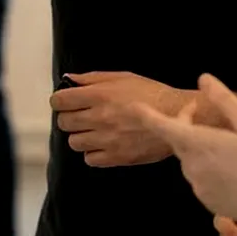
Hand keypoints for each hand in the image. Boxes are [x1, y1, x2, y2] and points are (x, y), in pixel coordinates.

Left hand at [50, 72, 190, 167]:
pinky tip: (104, 143)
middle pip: (64, 122)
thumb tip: (70, 80)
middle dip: (69, 117)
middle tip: (82, 115)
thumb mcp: (123, 77)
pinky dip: (93, 152)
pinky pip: (90, 159)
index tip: (67, 101)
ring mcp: (107, 140)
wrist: (176, 117)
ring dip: (81, 135)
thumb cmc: (152, 94)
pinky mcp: (116, 157)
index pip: (60, 101)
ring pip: (74, 142)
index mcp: (100, 95)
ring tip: (95, 130)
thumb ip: (93, 78)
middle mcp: (99, 118)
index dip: (60, 100)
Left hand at [134, 74, 236, 228]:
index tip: (135, 108)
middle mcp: (192, 167)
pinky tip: (231, 168)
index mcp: (198, 143)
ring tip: (220, 140)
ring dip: (196, 147)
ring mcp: (199, 188)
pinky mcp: (210, 204)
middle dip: (182, 124)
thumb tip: (203, 78)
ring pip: (189, 161)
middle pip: (177, 141)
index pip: (163, 127)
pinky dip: (207, 169)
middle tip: (198, 110)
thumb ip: (223, 99)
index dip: (147, 116)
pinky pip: (200, 180)